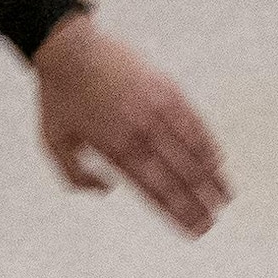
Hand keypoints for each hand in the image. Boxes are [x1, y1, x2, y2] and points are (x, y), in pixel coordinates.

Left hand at [31, 12, 228, 234]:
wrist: (70, 48)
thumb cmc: (59, 96)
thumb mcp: (53, 142)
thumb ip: (75, 176)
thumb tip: (107, 191)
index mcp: (116, 149)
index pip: (157, 190)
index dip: (179, 213)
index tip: (195, 229)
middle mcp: (142, 132)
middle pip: (180, 176)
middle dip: (200, 203)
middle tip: (212, 222)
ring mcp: (158, 109)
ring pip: (193, 150)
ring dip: (212, 177)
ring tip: (225, 197)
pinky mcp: (167, 89)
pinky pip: (194, 121)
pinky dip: (208, 143)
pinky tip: (217, 159)